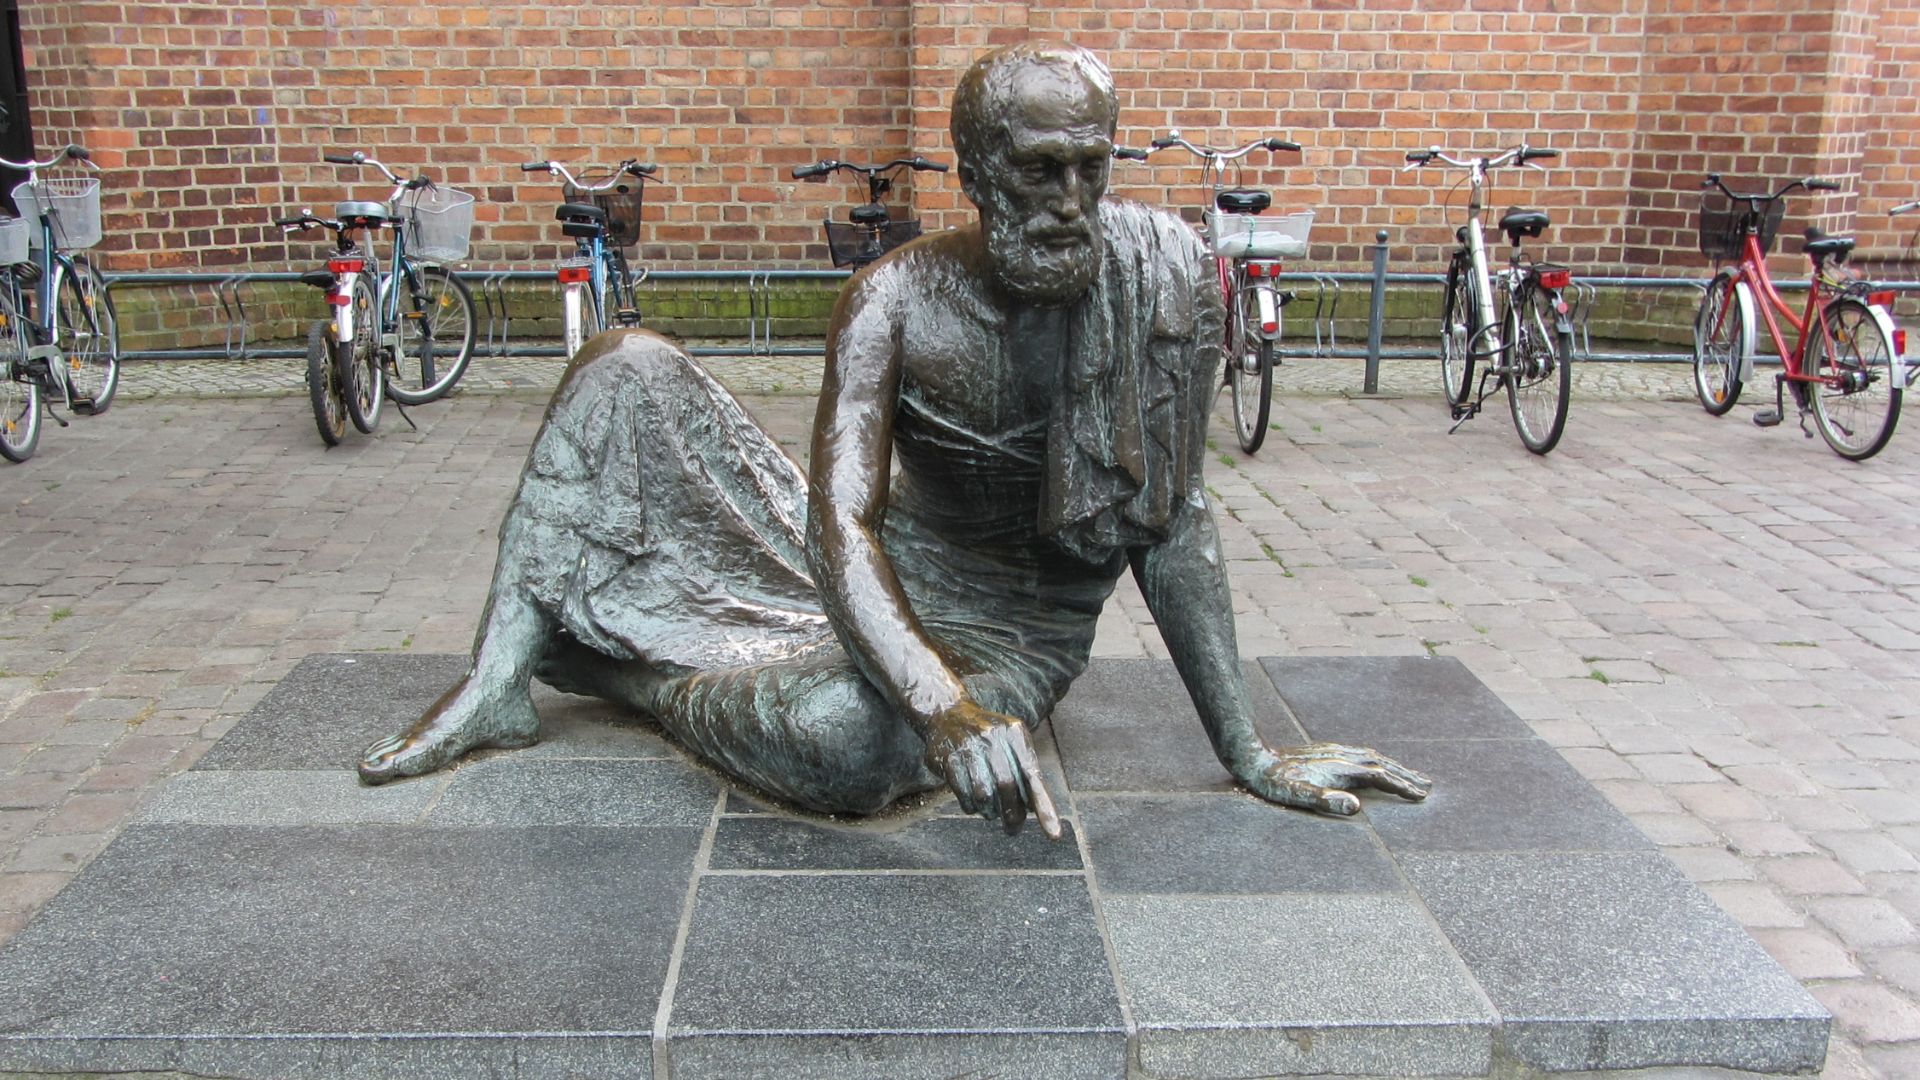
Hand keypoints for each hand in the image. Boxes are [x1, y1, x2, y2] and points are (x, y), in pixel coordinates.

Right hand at [925, 701, 1061, 837]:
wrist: (947, 714)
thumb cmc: (988, 737)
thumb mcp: (1011, 742)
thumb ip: (1025, 770)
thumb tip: (1034, 808)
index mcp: (1014, 733)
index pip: (1033, 775)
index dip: (1044, 807)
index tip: (1054, 835)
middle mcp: (992, 736)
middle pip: (1007, 786)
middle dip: (1012, 814)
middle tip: (1013, 829)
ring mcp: (968, 746)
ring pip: (983, 793)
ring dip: (989, 811)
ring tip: (990, 813)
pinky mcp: (948, 758)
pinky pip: (963, 793)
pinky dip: (971, 806)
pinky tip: (973, 805)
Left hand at [1235, 742, 1431, 815]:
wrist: (1253, 757)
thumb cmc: (1273, 783)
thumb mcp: (1297, 797)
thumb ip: (1326, 801)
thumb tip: (1357, 806)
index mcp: (1339, 769)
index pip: (1380, 777)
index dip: (1401, 787)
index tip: (1421, 797)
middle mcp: (1340, 757)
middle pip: (1382, 764)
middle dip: (1405, 776)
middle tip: (1428, 786)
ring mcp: (1333, 752)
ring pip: (1373, 757)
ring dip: (1394, 766)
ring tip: (1411, 775)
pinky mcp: (1325, 751)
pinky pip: (1361, 754)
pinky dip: (1377, 761)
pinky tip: (1376, 765)